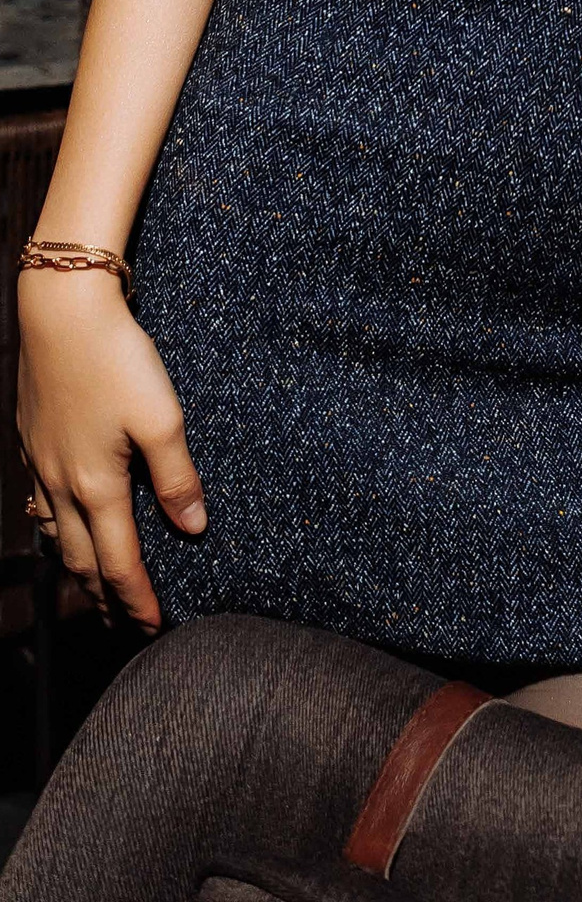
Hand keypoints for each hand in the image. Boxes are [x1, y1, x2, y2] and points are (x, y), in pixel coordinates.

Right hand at [16, 268, 205, 628]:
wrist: (62, 311)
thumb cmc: (117, 358)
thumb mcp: (162, 416)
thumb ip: (177, 476)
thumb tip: (193, 527)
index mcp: (98, 485)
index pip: (119, 562)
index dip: (136, 599)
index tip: (155, 626)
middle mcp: (62, 483)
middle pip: (81, 560)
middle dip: (103, 597)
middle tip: (122, 624)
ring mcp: (41, 463)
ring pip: (56, 534)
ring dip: (75, 567)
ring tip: (91, 589)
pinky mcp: (32, 439)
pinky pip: (39, 502)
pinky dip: (53, 528)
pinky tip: (58, 525)